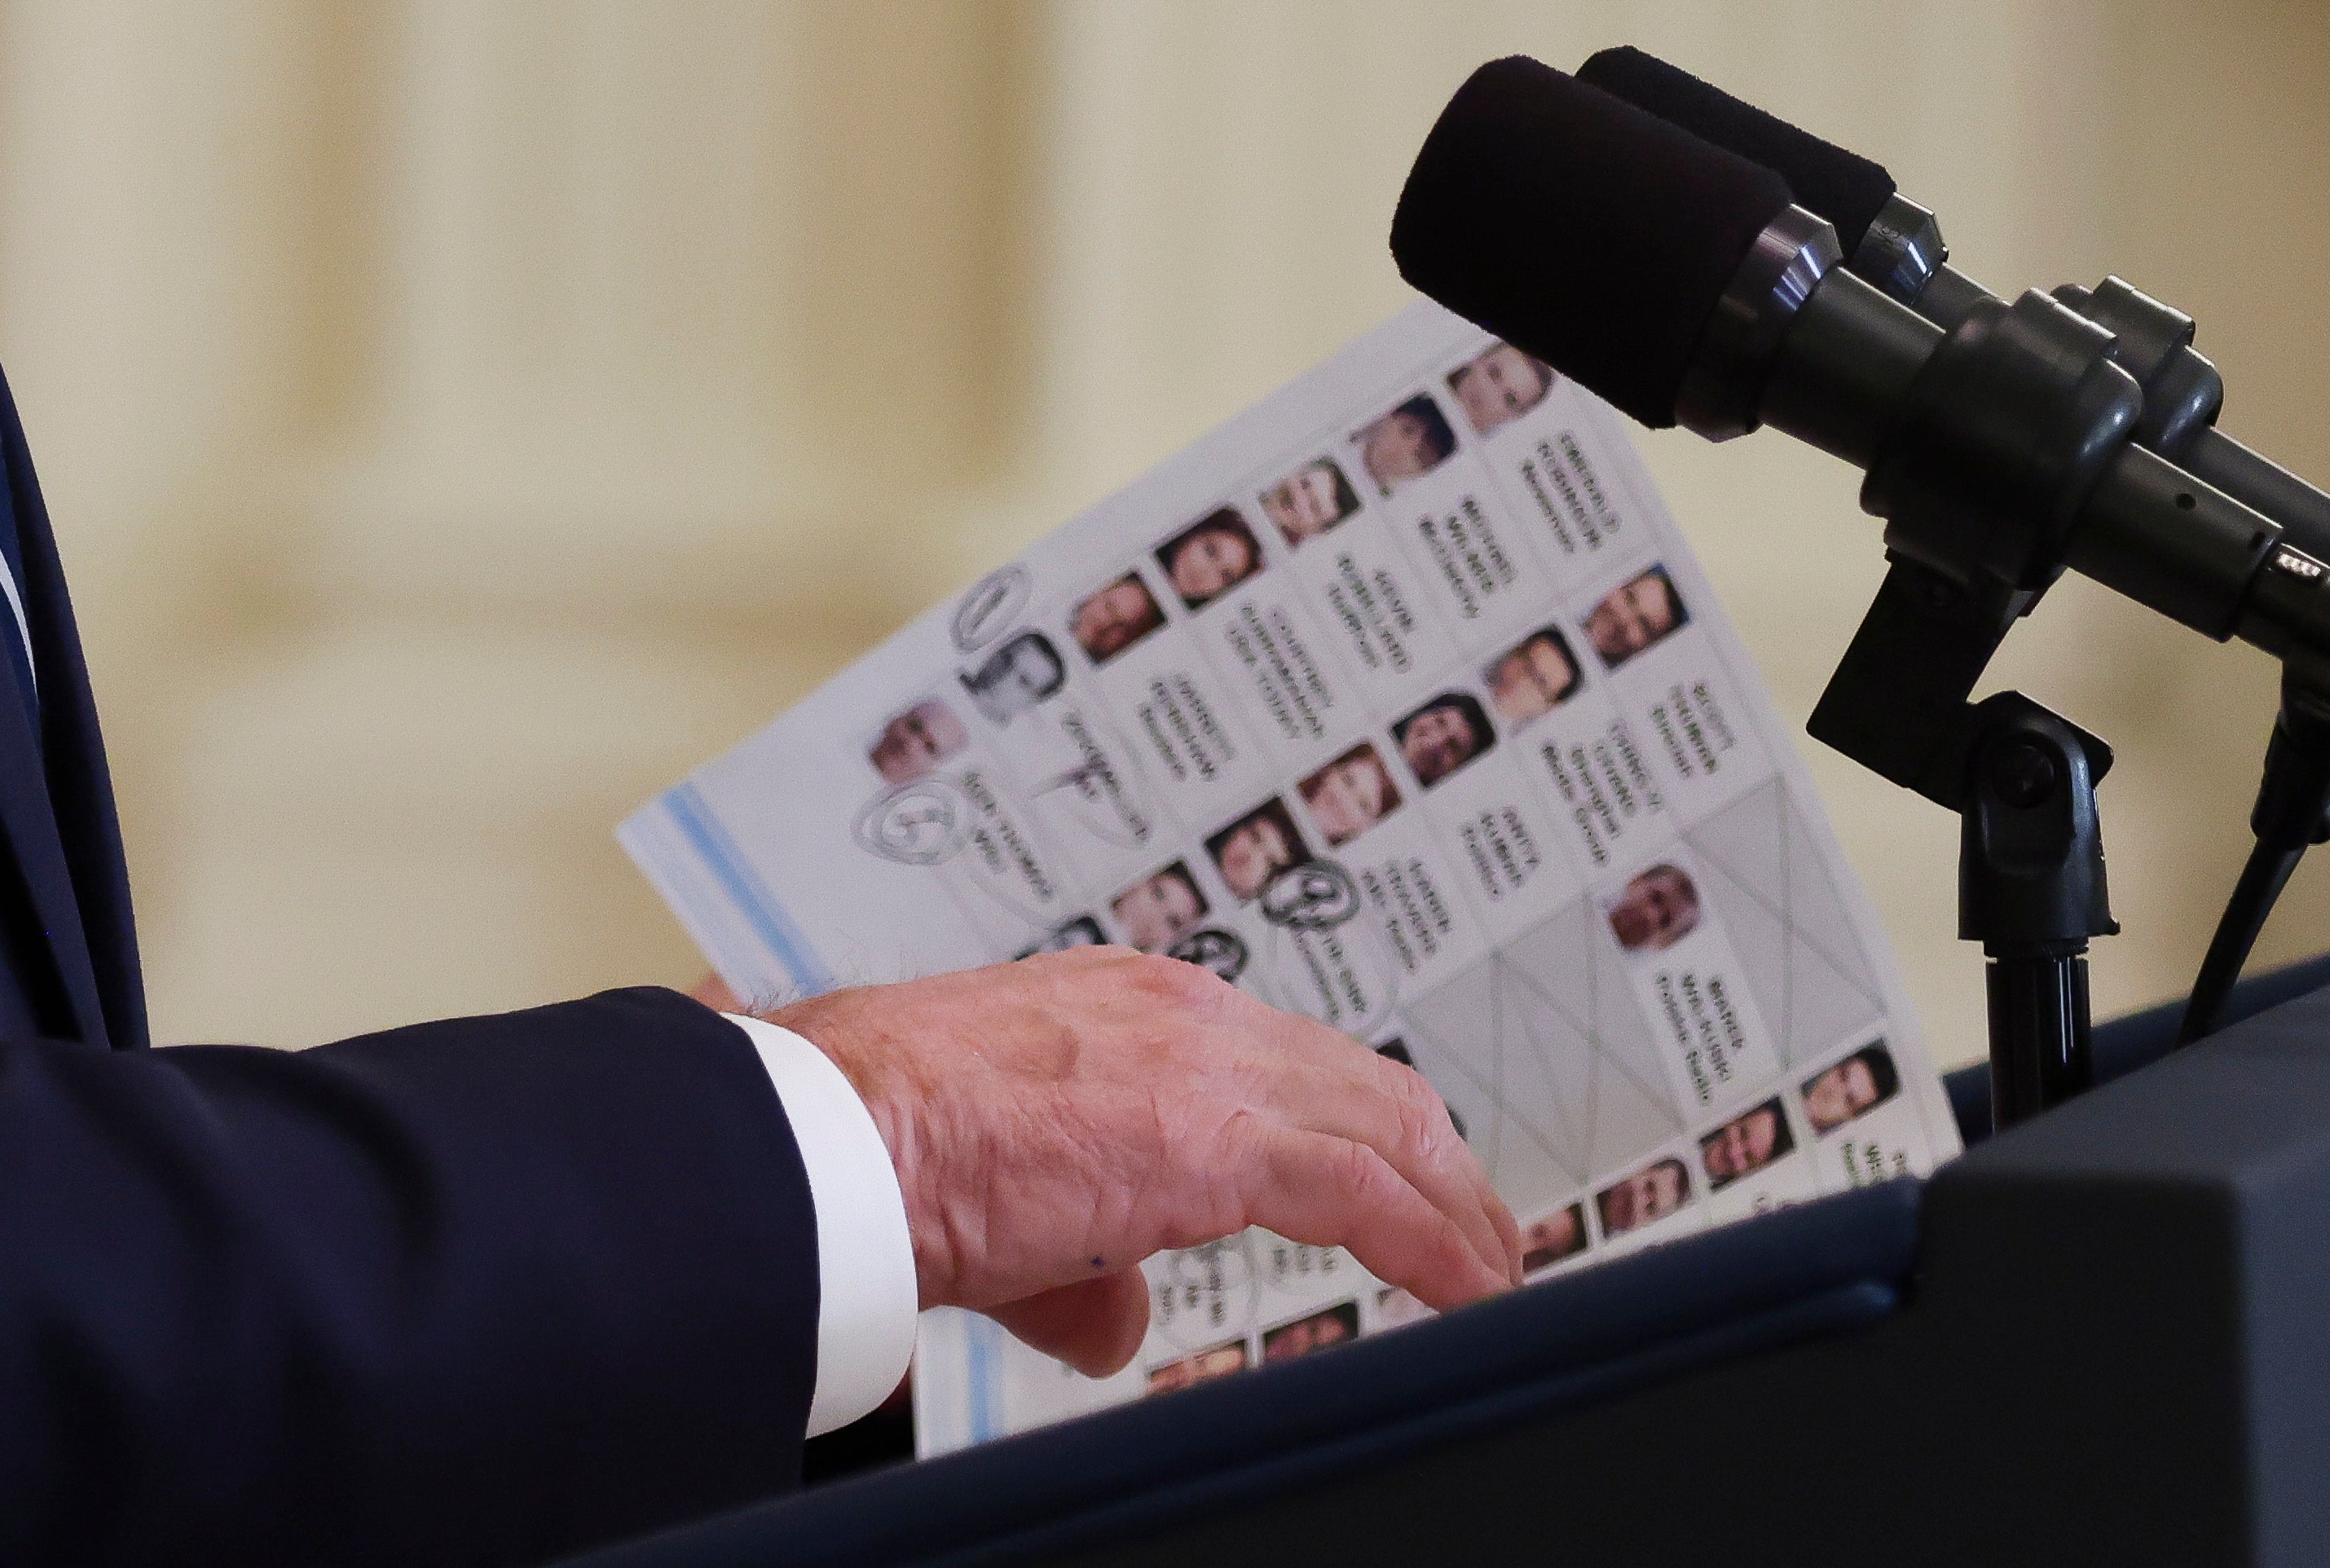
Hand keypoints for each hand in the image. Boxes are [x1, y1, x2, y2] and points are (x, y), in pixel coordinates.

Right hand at [775, 950, 1522, 1376]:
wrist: (836, 1131)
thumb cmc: (885, 1143)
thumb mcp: (1005, 1196)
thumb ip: (1084, 1259)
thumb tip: (1119, 1322)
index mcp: (1132, 1006)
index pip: (1287, 1059)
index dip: (1359, 1125)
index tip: (1398, 1182)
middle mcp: (1181, 1012)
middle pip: (1361, 1082)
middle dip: (1434, 1160)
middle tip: (1480, 1230)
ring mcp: (1204, 1063)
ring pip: (1384, 1122)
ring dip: (1453, 1203)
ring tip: (1492, 1269)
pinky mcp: (1213, 1137)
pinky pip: (1365, 1191)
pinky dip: (1433, 1240)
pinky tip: (1469, 1287)